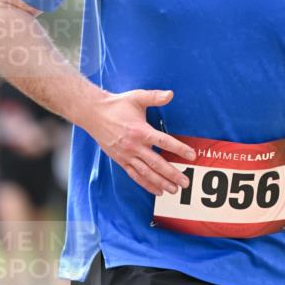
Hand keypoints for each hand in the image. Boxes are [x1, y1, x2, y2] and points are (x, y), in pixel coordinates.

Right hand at [81, 88, 195, 196]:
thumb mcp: (136, 97)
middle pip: (157, 163)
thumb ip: (154, 96)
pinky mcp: (120, 160)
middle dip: (173, 174)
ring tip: (174, 190)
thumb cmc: (116, 105)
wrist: (92, 114)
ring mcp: (127, 155)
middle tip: (186, 182)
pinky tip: (156, 190)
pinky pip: (135, 175)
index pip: (164, 142)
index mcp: (141, 131)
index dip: (179, 149)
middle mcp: (134, 146)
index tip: (191, 155)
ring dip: (161, 183)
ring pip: (146, 173)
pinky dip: (146, 184)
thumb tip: (170, 94)